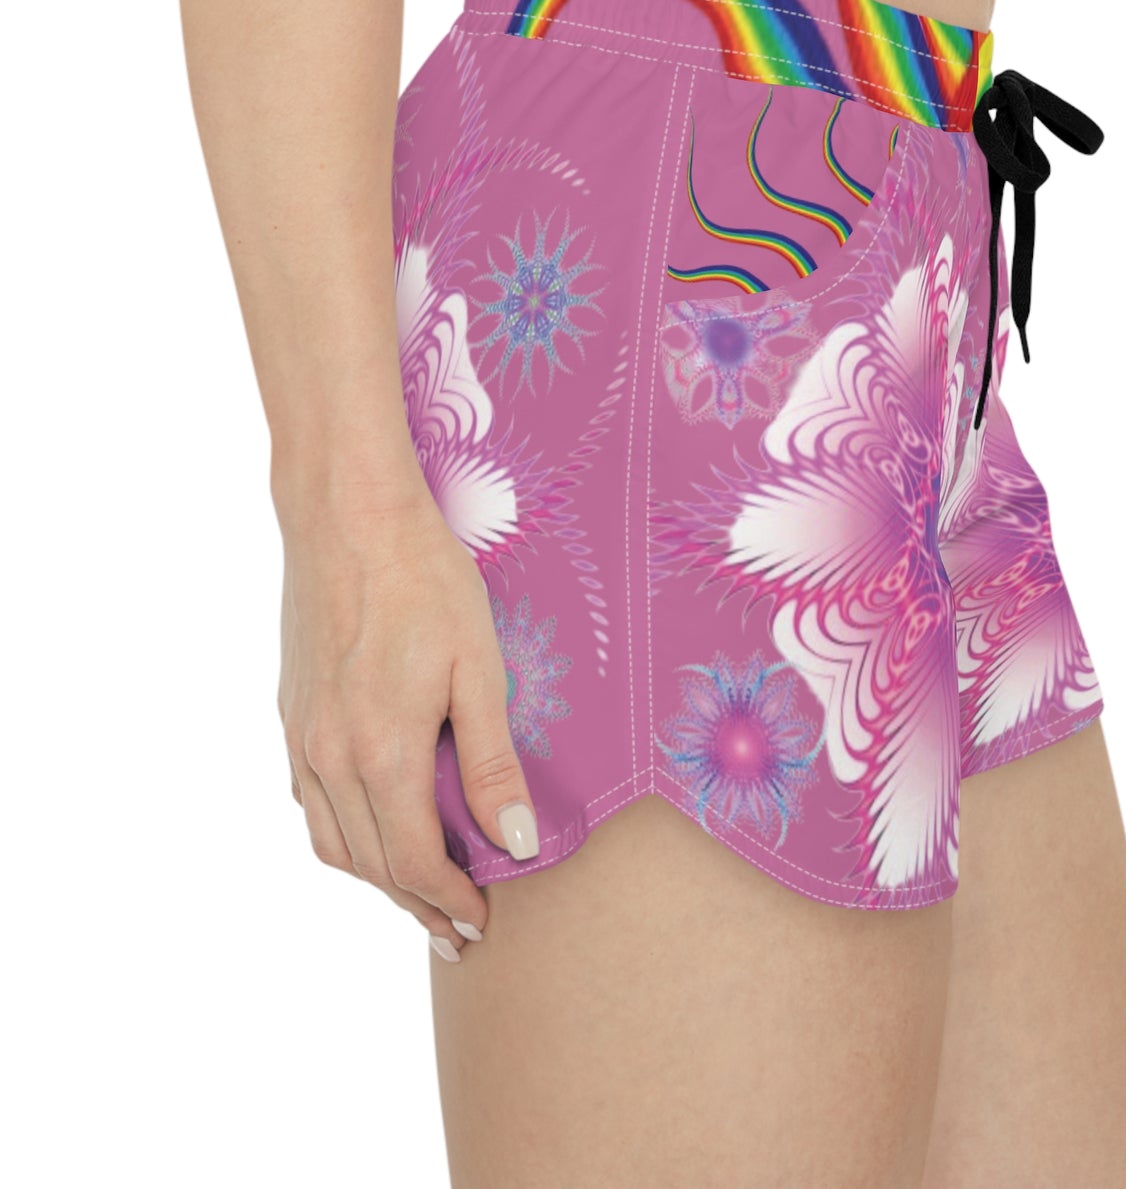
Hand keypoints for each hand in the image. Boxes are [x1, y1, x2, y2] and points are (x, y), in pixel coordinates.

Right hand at [276, 474, 537, 960]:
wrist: (348, 514)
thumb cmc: (425, 581)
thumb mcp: (481, 669)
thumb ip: (493, 763)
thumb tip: (513, 843)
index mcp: (381, 754)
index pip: (415, 862)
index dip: (451, 901)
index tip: (482, 923)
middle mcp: (329, 758)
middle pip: (371, 864)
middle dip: (417, 905)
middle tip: (456, 932)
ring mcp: (301, 737)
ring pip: (332, 841)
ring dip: (375, 879)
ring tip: (416, 897)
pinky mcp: (291, 713)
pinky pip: (308, 801)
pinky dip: (342, 836)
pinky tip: (368, 831)